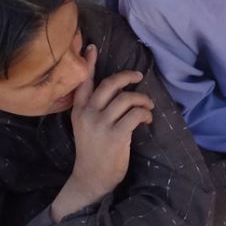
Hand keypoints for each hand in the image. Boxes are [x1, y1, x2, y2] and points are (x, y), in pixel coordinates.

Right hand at [70, 45, 154, 197]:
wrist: (91, 178)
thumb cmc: (93, 151)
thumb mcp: (85, 126)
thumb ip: (95, 108)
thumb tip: (118, 91)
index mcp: (78, 110)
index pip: (83, 83)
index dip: (89, 64)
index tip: (92, 47)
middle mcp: (88, 114)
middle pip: (110, 85)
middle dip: (127, 77)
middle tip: (138, 77)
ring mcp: (101, 125)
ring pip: (126, 98)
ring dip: (142, 99)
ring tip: (148, 106)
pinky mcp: (115, 136)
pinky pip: (135, 115)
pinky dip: (145, 114)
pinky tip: (147, 119)